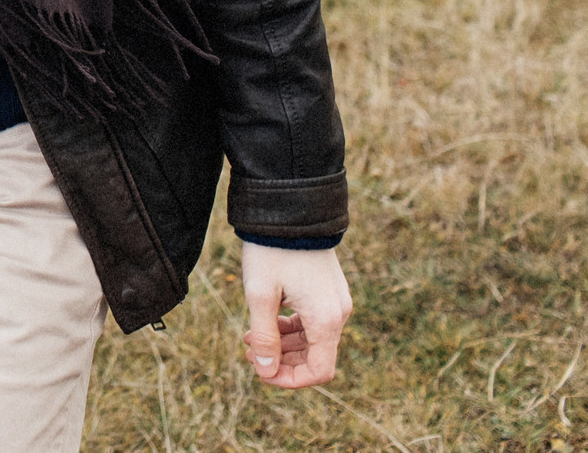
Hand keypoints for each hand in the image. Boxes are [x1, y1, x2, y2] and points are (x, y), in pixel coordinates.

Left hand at [242, 243, 350, 387]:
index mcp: (326, 319)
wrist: (289, 209)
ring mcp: (335, 301)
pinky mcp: (328, 291)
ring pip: (313, 340)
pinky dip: (291, 329)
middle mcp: (338, 313)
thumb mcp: (260, 295)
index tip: (261, 371)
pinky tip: (266, 323)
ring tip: (250, 337)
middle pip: (315, 357)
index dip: (290, 379)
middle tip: (249, 353)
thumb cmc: (272, 251)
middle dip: (282, 361)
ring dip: (283, 345)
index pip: (319, 371)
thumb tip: (266, 371)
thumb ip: (264, 337)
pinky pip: (313, 322)